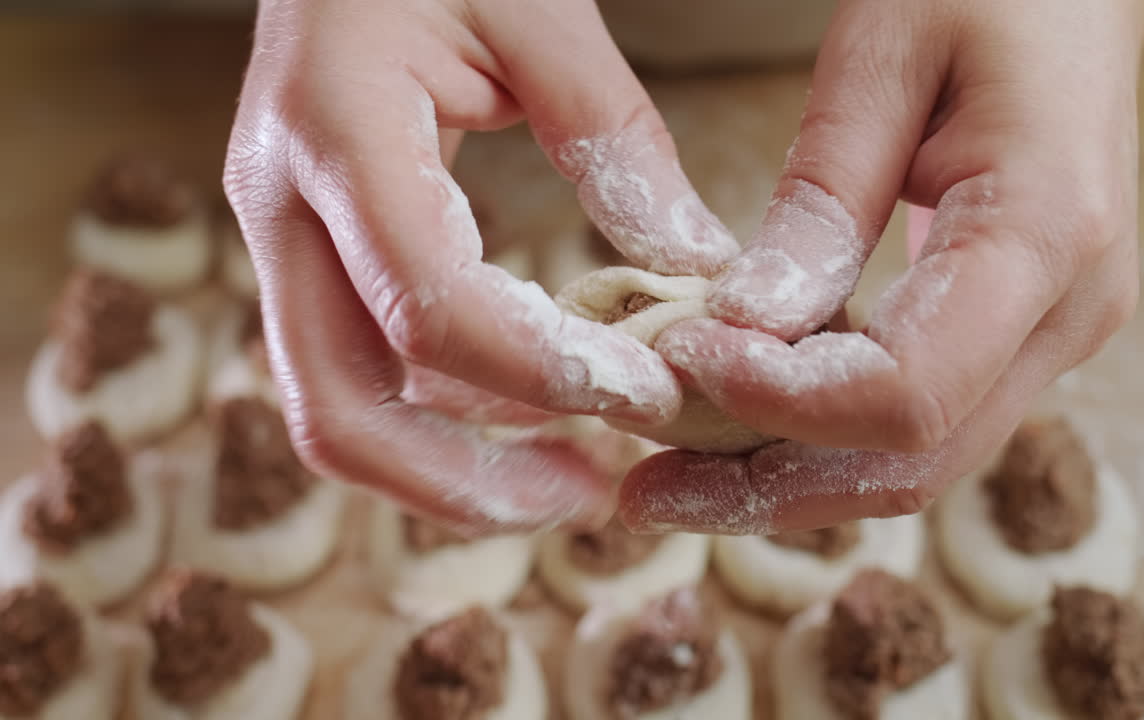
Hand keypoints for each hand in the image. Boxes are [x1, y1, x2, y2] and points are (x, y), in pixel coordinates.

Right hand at [222, 0, 737, 532]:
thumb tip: (694, 263)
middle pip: (342, 410)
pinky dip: (445, 415)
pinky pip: (363, 371)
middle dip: (467, 484)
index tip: (650, 394)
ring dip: (455, 469)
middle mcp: (283, 206)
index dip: (542, 372)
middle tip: (589, 498)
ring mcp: (284, 240)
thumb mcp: (537, 8)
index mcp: (338, 131)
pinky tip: (533, 408)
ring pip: (341, 411)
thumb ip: (613, 134)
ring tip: (576, 473)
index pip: (428, 305)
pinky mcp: (311, 257)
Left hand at [620, 0, 1143, 533]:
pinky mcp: (1016, 336)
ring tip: (669, 479)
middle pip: (912, 460)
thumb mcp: (886, 57)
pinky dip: (822, 438)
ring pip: (913, 462)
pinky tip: (736, 428)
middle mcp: (1067, 314)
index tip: (681, 358)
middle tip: (643, 494)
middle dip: (768, 489)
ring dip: (785, 481)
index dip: (784, 401)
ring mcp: (1051, 336)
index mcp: (1045, 235)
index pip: (909, 389)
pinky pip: (916, 418)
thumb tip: (747, 326)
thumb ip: (824, 199)